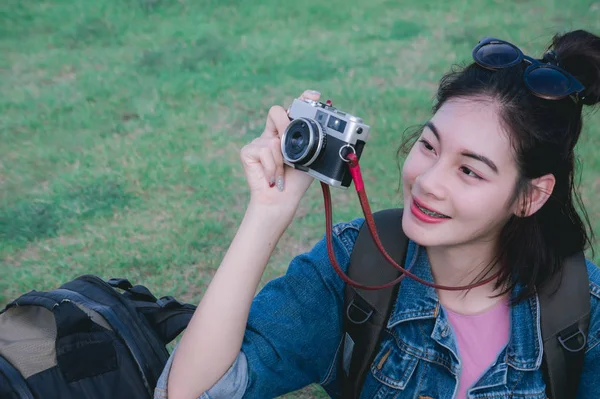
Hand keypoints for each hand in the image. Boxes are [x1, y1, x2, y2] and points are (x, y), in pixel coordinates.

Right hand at [240, 90, 321, 212]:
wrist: (281, 200)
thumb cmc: (296, 181)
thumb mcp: (311, 159)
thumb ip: (314, 143)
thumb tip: (327, 132)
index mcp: (289, 132)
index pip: (294, 109)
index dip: (302, 99)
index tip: (313, 96)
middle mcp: (273, 133)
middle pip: (276, 112)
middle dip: (286, 125)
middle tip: (291, 146)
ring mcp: (259, 142)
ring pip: (273, 139)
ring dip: (283, 161)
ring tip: (283, 173)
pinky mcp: (248, 151)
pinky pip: (264, 151)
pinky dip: (273, 167)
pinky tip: (272, 177)